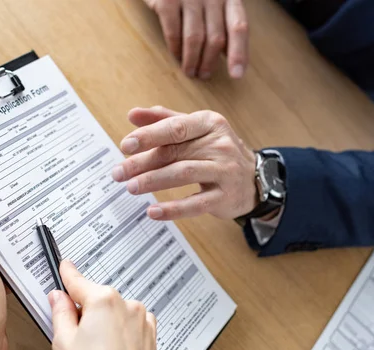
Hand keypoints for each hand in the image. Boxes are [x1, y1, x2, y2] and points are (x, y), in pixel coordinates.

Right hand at [49, 261, 156, 349]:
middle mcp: (126, 304)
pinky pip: (129, 323)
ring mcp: (141, 319)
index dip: (67, 273)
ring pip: (114, 311)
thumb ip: (60, 313)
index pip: (78, 280)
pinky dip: (119, 331)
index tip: (64, 265)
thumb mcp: (63, 342)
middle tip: (74, 335)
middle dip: (84, 310)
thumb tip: (58, 298)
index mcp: (103, 300)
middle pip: (97, 298)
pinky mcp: (149, 334)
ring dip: (104, 322)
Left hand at [112, 106, 256, 219]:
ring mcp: (224, 170)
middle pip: (174, 152)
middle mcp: (219, 144)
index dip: (149, 136)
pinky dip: (173, 208)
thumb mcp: (196, 130)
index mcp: (209, 123)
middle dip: (142, 163)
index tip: (125, 145)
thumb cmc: (217, 152)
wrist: (255, 179)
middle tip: (119, 172)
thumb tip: (133, 115)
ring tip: (131, 187)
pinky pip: (196, 203)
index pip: (175, 128)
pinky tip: (154, 211)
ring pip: (184, 173)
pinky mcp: (226, 196)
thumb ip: (164, 120)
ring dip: (154, 181)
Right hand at [144, 0, 247, 78]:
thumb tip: (229, 54)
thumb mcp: (214, 0)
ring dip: (192, 60)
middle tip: (203, 75)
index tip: (236, 75)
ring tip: (190, 71)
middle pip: (216, 38)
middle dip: (209, 62)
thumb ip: (223, 22)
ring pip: (195, 38)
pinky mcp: (167, 0)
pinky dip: (175, 49)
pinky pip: (173, 32)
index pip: (239, 27)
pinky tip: (176, 56)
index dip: (239, 53)